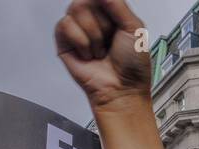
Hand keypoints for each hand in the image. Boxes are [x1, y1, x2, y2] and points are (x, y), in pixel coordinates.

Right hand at [55, 0, 151, 114]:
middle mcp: (93, 18)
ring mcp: (77, 29)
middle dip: (102, 24)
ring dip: (92, 35)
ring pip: (75, 9)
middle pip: (85, 0)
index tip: (114, 22)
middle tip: (108, 40)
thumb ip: (118, 3)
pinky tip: (88, 54)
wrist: (122, 89)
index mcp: (110, 12)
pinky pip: (64, 25)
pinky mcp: (64, 42)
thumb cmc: (132, 66)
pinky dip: (80, 41)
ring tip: (99, 50)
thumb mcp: (134, 27)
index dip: (106, 6)